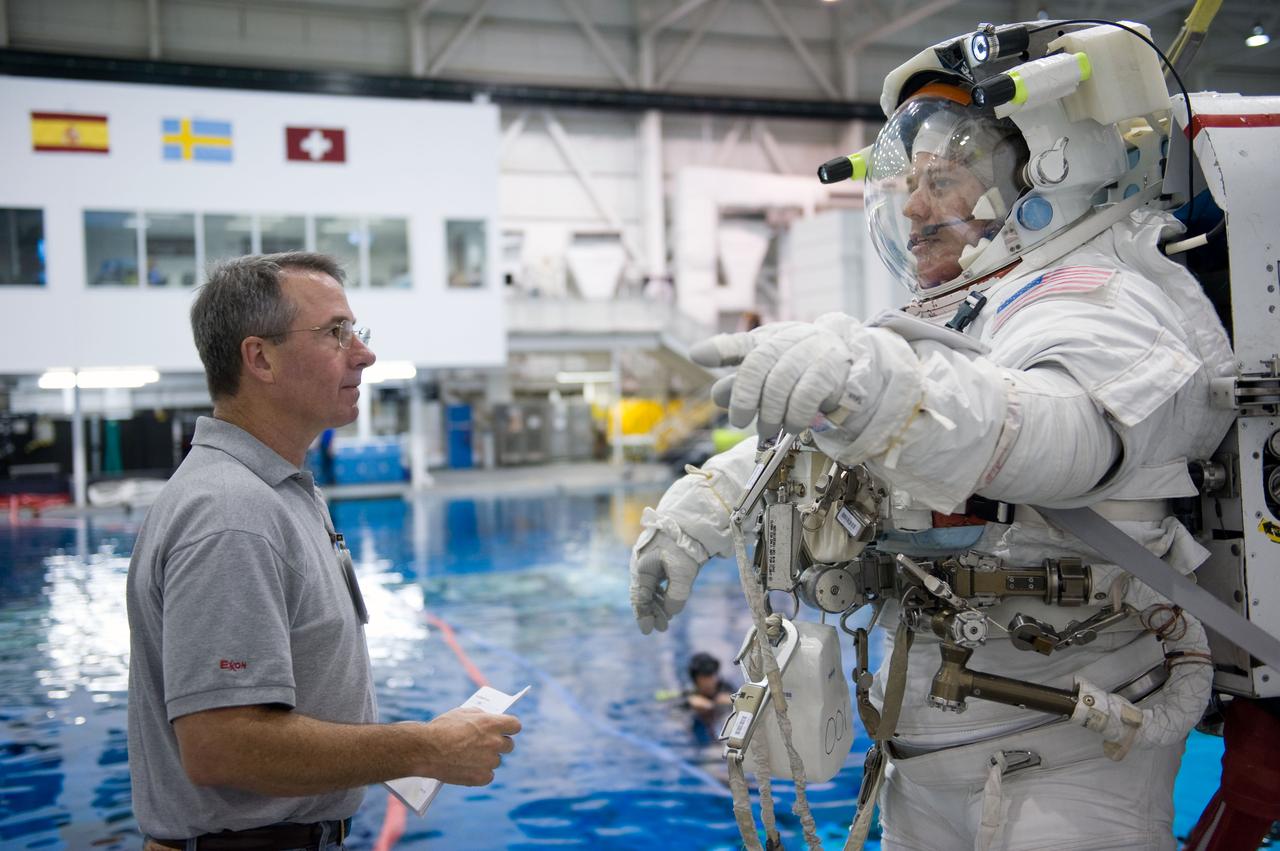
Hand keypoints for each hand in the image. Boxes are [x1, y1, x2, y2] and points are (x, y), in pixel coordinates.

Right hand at [418, 707, 520, 785]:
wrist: (425, 750)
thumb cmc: (442, 728)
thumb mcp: (463, 712)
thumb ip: (481, 716)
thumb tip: (489, 719)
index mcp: (491, 724)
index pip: (515, 725)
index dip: (509, 727)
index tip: (506, 729)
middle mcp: (494, 742)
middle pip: (509, 745)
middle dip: (500, 743)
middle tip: (487, 744)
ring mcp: (488, 761)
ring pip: (496, 761)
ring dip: (488, 759)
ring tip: (470, 756)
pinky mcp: (481, 777)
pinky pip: (488, 776)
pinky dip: (480, 773)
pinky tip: (468, 768)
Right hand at [630, 528, 704, 634]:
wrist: (690, 520)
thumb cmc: (684, 546)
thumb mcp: (683, 574)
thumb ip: (676, 596)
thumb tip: (671, 612)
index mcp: (642, 569)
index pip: (640, 598)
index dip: (644, 616)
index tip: (649, 631)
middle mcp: (642, 565)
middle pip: (643, 594)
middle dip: (652, 612)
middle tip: (662, 627)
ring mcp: (650, 561)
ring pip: (651, 587)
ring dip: (658, 603)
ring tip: (667, 617)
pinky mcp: (659, 557)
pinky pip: (657, 579)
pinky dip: (662, 592)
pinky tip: (669, 599)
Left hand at [690, 315, 859, 435]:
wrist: (849, 367)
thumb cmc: (800, 370)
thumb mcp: (768, 374)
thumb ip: (740, 383)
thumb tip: (718, 395)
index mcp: (768, 339)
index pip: (741, 342)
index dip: (720, 349)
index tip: (697, 356)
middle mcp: (788, 339)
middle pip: (758, 363)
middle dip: (744, 397)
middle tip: (740, 421)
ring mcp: (811, 350)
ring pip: (781, 381)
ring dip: (770, 412)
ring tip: (767, 428)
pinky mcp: (832, 368)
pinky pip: (807, 394)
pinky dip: (794, 415)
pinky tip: (791, 425)